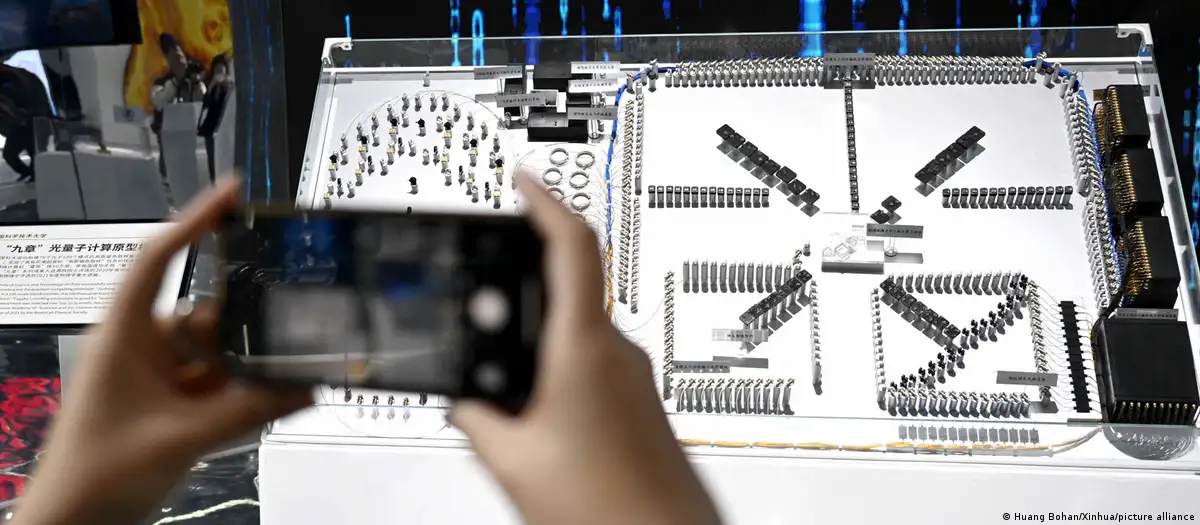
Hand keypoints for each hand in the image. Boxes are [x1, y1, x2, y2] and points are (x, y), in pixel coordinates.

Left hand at [15, 179, 311, 524]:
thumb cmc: (98, 475)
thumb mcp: (185, 438)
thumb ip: (253, 411)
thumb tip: (309, 386)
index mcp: (123, 334)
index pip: (159, 258)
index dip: (196, 220)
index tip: (234, 192)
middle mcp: (139, 346)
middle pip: (205, 313)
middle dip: (244, 329)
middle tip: (289, 331)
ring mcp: (154, 376)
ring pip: (215, 353)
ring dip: (244, 370)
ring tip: (283, 382)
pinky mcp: (168, 403)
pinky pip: (215, 384)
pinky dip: (240, 393)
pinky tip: (272, 401)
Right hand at [452, 173, 720, 524]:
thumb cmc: (609, 508)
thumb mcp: (511, 459)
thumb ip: (476, 415)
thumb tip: (463, 397)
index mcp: (585, 347)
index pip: (571, 246)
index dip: (544, 201)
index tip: (522, 180)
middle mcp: (618, 351)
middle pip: (567, 289)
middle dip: (520, 294)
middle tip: (483, 309)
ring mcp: (633, 376)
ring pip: (576, 333)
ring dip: (536, 344)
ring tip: (505, 393)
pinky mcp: (639, 401)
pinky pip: (590, 365)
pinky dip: (557, 373)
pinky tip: (538, 421)